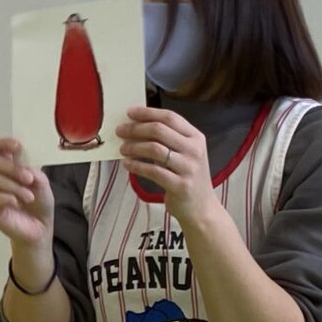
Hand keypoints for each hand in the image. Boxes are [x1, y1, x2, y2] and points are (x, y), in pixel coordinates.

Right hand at [0, 137, 55, 250]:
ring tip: (30, 197)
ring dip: (15, 187)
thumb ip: (33, 170)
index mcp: (9, 165)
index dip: (4, 143)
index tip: (17, 146)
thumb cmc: (40, 202)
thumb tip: (24, 165)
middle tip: (29, 178)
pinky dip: (8, 198)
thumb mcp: (42, 182)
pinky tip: (18, 204)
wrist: (40, 228)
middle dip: (11, 168)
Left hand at [116, 107, 218, 226]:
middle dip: (136, 128)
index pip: (170, 117)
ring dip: (134, 147)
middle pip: (160, 130)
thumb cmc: (187, 177)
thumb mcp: (184, 154)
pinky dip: (136, 165)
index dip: (147, 113)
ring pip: (154, 149)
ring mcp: (189, 168)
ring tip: (122, 149)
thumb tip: (136, 126)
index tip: (130, 112)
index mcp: (196, 137)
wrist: (201, 208)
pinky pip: (152, 171)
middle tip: (120, 131)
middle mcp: (194, 150)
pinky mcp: (180, 185)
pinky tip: (126, 164)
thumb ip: (167, 140)